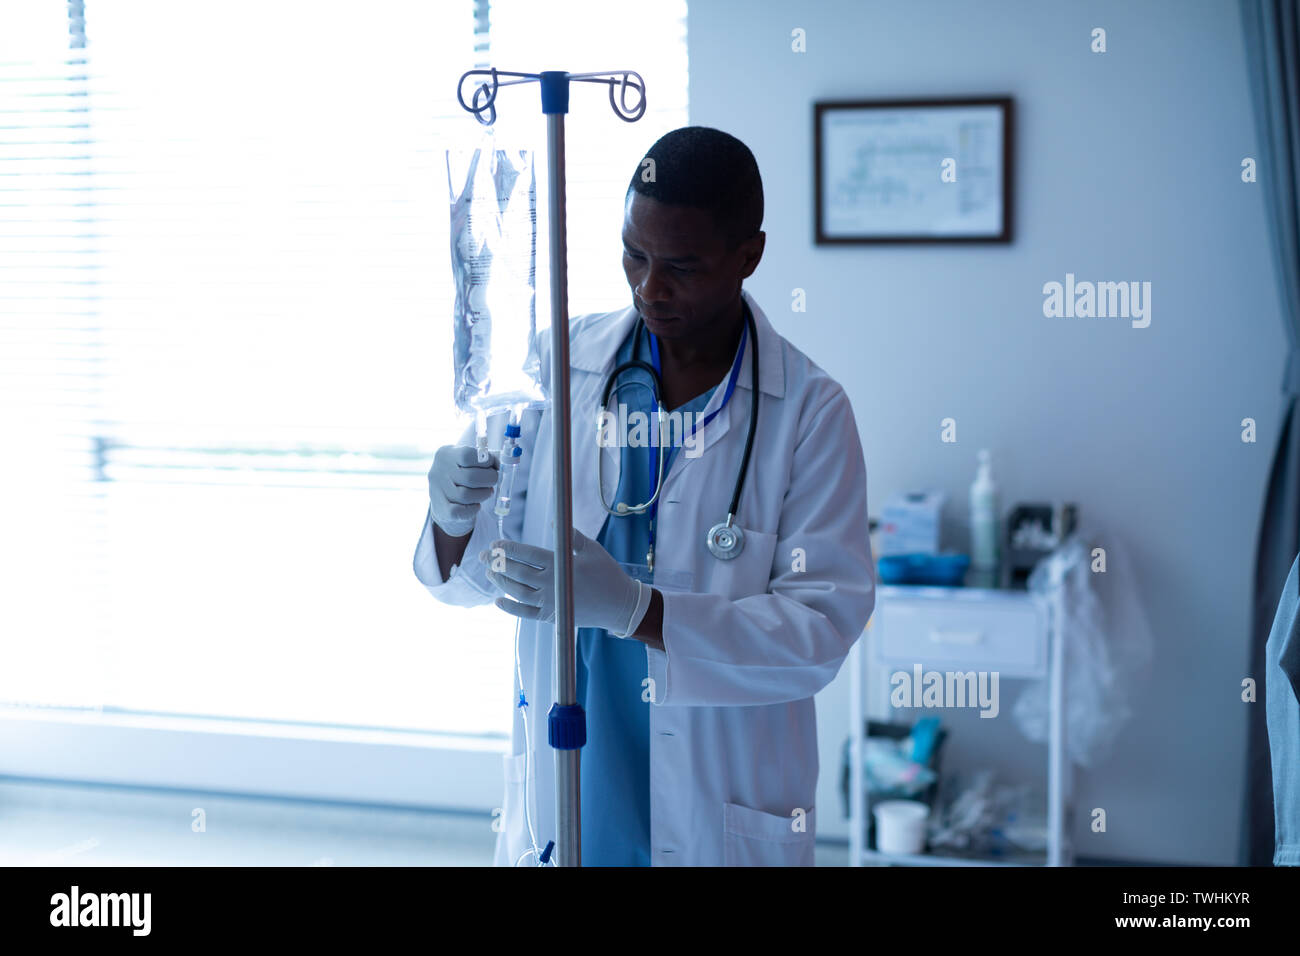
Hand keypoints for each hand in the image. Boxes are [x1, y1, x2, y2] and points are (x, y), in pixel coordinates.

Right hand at [428, 444, 497, 536]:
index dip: (486, 461)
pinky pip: (458, 511)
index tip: (493, 466)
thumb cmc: (462, 474)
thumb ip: (487, 458)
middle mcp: (439, 471)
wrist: (443, 497)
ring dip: (483, 494)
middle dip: (489, 479)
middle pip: (470, 477)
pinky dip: (472, 509)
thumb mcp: (470, 461)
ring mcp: (437, 490)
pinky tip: (476, 505)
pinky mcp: (440, 509)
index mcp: (446, 454)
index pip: (467, 455)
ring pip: (465, 495)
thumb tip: (502, 461)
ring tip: (487, 492)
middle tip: (493, 480)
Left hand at [481, 530, 650, 637]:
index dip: (507, 549)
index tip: (495, 544)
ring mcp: (550, 602)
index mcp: (560, 564)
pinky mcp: (552, 616)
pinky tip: (497, 601)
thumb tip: (553, 520)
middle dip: (496, 563)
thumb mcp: (592, 549)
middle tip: (483, 556)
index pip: (526, 554)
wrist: (619, 605)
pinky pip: (525, 614)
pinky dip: (510, 608)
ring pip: (517, 592)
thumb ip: (570, 536)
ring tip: (489, 573)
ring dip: (500, 582)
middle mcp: (551, 584)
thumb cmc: (606, 573)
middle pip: (516, 572)